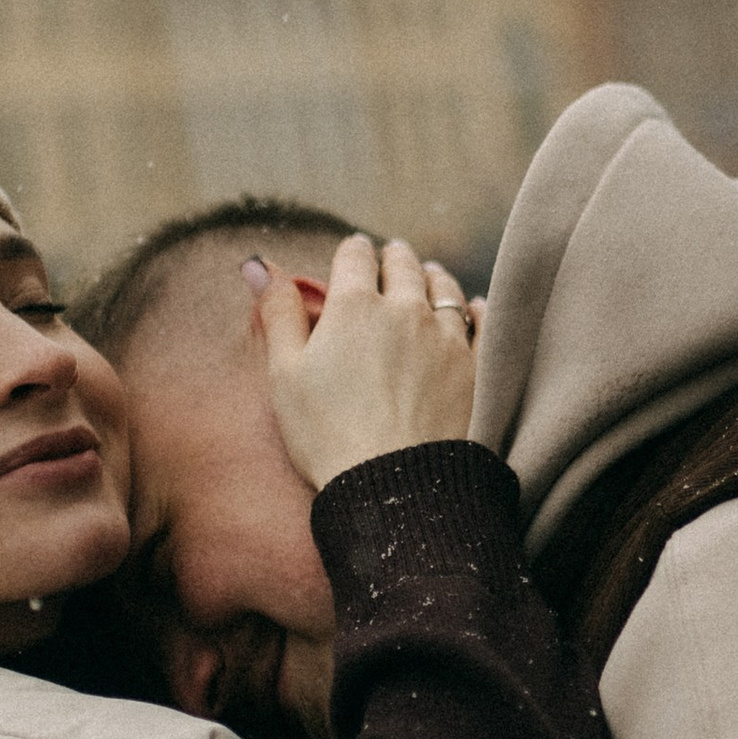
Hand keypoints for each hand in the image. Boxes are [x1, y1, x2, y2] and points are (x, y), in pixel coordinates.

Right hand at [250, 232, 476, 492]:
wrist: (393, 486)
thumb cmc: (327, 434)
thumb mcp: (284, 373)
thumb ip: (277, 313)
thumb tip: (256, 264)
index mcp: (353, 306)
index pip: (355, 256)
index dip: (351, 252)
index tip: (352, 253)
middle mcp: (405, 310)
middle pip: (403, 265)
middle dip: (393, 257)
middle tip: (391, 255)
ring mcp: (445, 338)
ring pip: (444, 289)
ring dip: (433, 277)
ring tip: (428, 275)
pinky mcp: (474, 368)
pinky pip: (482, 324)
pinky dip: (475, 310)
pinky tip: (473, 308)